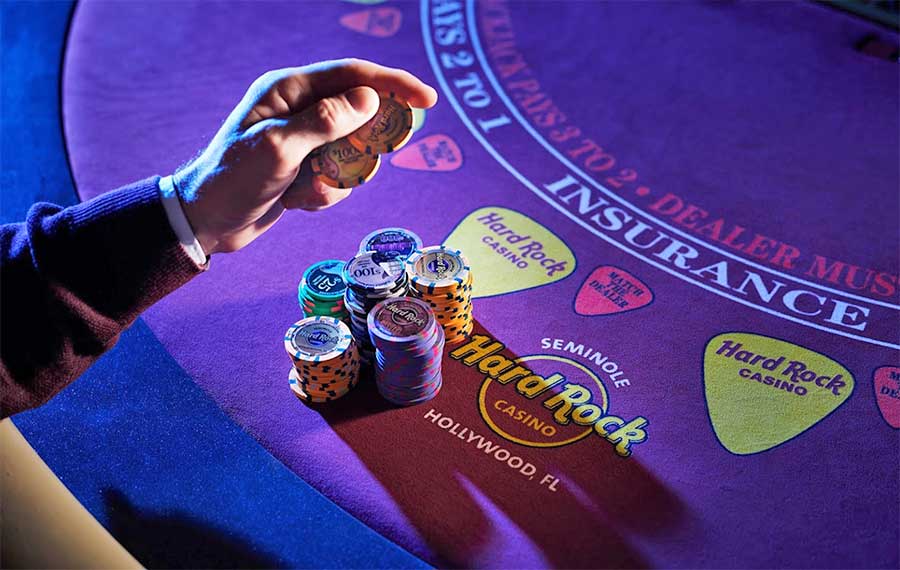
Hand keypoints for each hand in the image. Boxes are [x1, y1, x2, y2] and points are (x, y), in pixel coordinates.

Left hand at [174, 59, 437, 254]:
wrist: (206, 223)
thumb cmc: (231, 180)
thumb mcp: (278, 149)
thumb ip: (323, 122)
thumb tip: (368, 99)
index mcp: (289, 89)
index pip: (353, 75)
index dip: (393, 84)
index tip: (427, 100)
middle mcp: (299, 108)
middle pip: (360, 113)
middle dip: (368, 143)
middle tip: (368, 162)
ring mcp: (304, 139)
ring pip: (354, 152)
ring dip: (341, 178)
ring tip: (309, 190)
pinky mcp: (306, 167)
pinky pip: (340, 177)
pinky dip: (326, 194)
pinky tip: (297, 203)